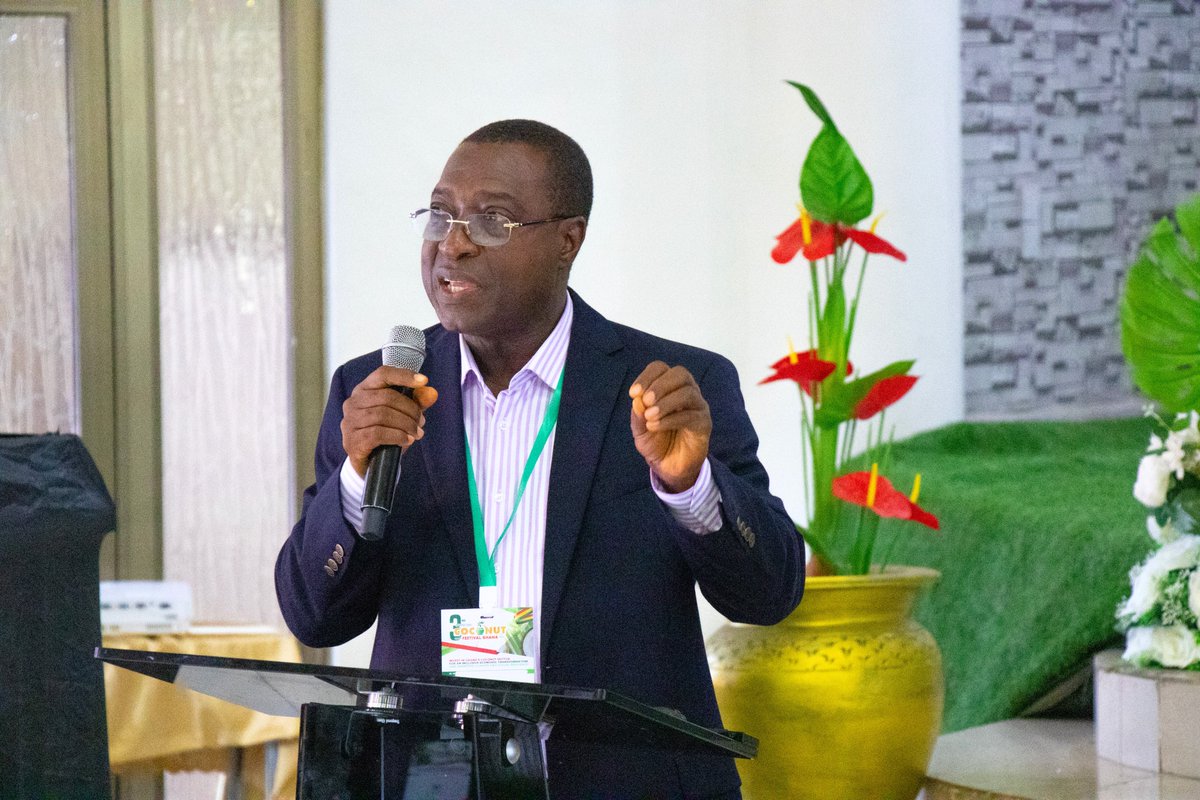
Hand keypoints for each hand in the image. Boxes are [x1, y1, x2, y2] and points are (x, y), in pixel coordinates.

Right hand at [341, 366, 438, 477]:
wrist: (369, 464)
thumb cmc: (385, 434)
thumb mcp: (402, 416)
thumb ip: (416, 403)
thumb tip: (431, 393)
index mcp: (364, 390)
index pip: (383, 374)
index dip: (403, 375)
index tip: (423, 381)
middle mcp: (353, 402)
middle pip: (387, 397)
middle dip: (410, 409)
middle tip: (421, 422)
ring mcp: (350, 421)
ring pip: (383, 415)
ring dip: (406, 424)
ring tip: (416, 433)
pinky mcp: (352, 440)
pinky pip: (378, 433)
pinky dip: (397, 436)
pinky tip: (406, 440)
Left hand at [629, 361, 711, 492]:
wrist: (669, 467)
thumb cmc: (656, 442)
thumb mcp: (639, 429)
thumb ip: (638, 415)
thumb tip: (637, 400)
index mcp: (669, 387)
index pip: (660, 368)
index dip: (646, 376)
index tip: (634, 393)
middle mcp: (686, 391)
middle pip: (680, 373)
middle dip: (660, 385)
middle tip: (646, 402)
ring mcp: (698, 406)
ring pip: (688, 392)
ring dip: (666, 403)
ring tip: (650, 417)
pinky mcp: (704, 423)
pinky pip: (691, 415)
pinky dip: (670, 419)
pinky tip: (655, 427)